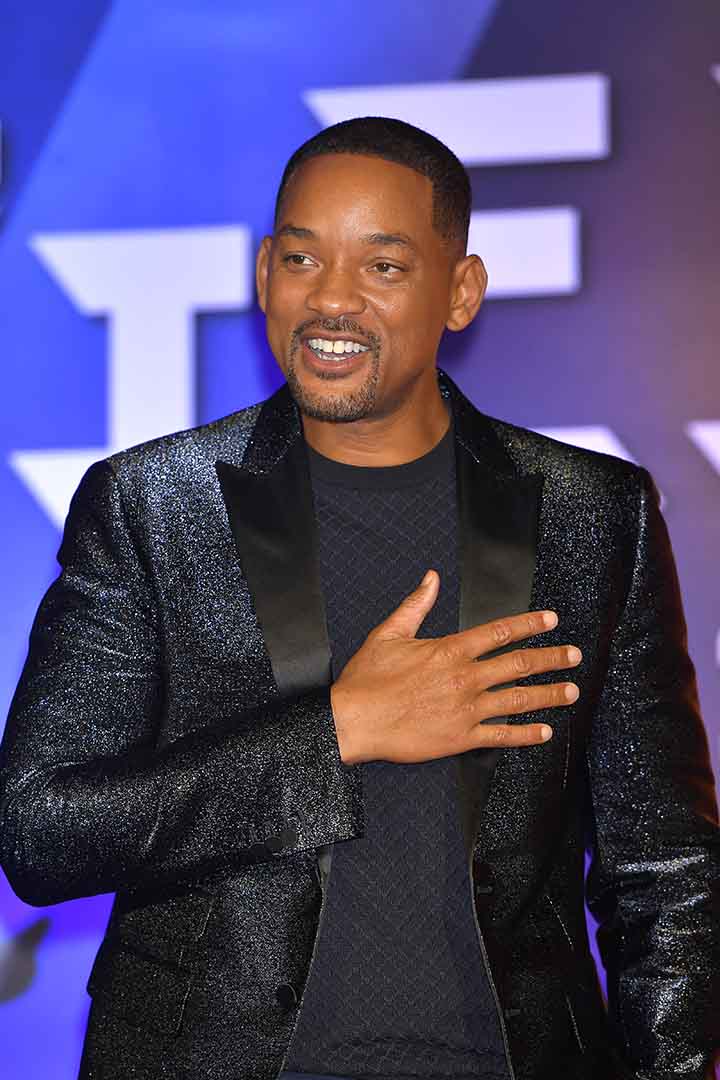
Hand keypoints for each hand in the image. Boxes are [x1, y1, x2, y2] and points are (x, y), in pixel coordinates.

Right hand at [330, 569, 580, 764]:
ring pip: (517, 700)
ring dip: (548, 694)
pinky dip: (526, 734)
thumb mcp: (389, 633)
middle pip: (518, 665)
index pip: (499, 632)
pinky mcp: (461, 738)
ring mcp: (466, 710)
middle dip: (550, 659)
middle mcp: (465, 678)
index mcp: (450, 651)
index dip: (528, 625)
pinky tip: (545, 732)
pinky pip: (501, 736)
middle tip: (573, 655)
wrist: (355, 720)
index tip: (551, 620)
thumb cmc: (368, 678)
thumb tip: (432, 578)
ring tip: (572, 689)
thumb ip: (416, 605)